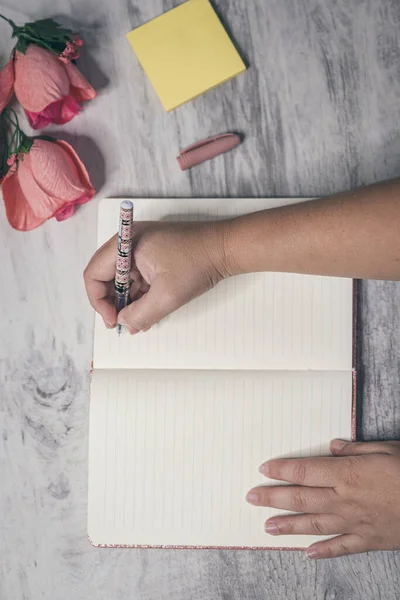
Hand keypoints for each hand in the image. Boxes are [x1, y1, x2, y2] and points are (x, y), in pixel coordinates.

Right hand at [84, 221, 227, 332]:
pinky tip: (148, 311)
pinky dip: (139, 294)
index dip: (98, 301)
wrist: (226, 247)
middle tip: (124, 323)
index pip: (93, 274)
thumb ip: (140, 314)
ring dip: (127, 301)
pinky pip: (137, 276)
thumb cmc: (198, 263)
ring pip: (122, 279)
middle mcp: (129, 242)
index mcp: (126, 244)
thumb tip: (124, 323)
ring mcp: (141, 247)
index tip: (114, 320)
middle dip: (112, 303)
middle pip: (104, 276)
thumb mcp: (167, 296)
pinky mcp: (153, 253)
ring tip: (139, 321)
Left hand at [246, 440, 399, 558]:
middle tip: (251, 497)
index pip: (304, 471)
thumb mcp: (386, 450)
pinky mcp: (369, 540)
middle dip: (273, 497)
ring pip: (314, 524)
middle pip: (301, 498)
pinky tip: (308, 553)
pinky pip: (341, 547)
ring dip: (288, 526)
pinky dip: (323, 551)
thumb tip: (332, 447)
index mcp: (347, 474)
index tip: (263, 469)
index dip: (281, 470)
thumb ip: (356, 450)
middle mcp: (345, 500)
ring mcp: (355, 523)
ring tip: (267, 527)